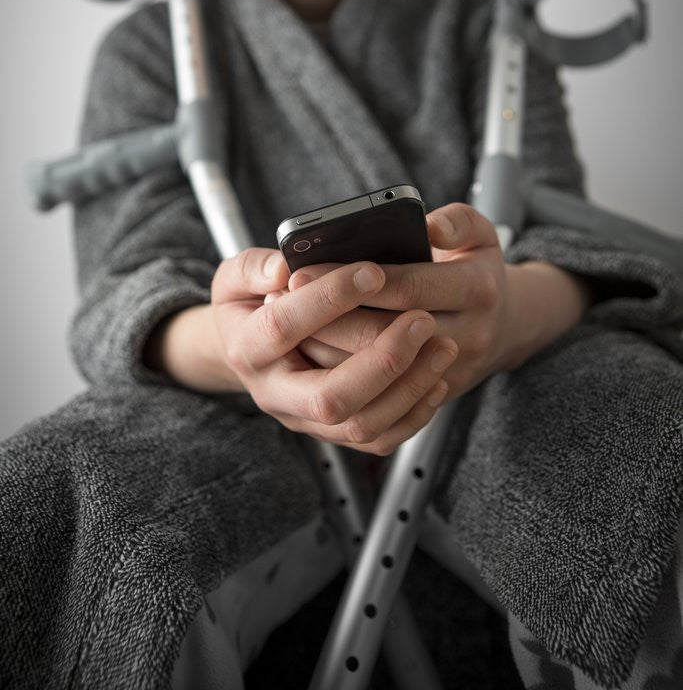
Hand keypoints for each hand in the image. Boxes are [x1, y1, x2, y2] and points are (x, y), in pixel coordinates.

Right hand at [210, 247, 457, 454]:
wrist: (251, 347)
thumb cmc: (252, 301)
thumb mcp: (238, 277)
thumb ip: (255, 268)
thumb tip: (284, 269)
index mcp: (245, 347)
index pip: (283, 327)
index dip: (329, 298)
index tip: (373, 271)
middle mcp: (274, 393)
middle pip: (329, 397)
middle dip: (383, 360)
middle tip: (423, 319)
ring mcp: (305, 419)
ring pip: (361, 424)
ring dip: (409, 388)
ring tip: (443, 345)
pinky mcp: (333, 433)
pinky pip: (379, 439)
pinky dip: (414, 414)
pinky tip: (438, 378)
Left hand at [290, 202, 590, 399]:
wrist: (504, 327)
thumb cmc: (475, 268)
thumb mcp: (480, 233)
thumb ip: (458, 221)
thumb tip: (429, 226)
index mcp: (478, 288)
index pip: (407, 287)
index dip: (352, 281)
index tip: (302, 270)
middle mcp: (469, 336)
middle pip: (385, 334)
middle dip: (329, 319)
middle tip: (282, 301)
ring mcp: (451, 374)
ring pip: (377, 375)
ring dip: (327, 351)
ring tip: (288, 326)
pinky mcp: (431, 398)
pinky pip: (381, 398)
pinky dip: (342, 377)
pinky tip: (309, 354)